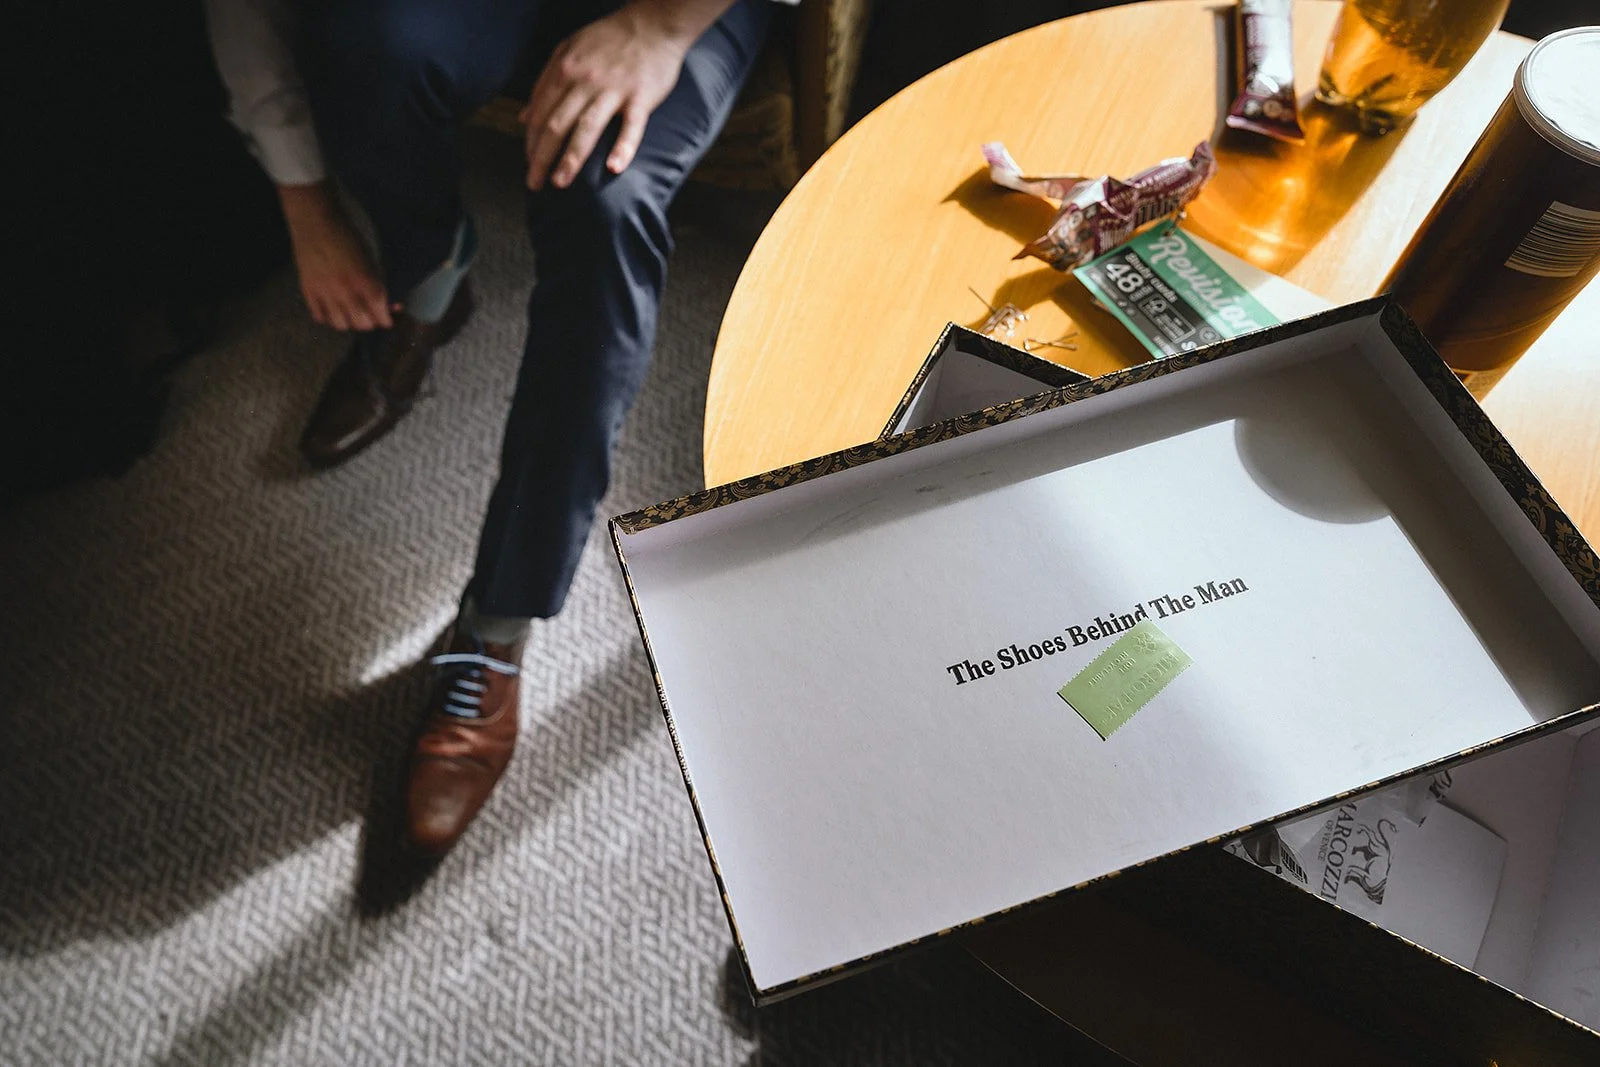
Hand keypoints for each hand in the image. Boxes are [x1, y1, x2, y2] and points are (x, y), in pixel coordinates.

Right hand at [277, 183, 393, 331]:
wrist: (315, 221)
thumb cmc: (348, 235)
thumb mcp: (370, 258)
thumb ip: (377, 282)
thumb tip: (388, 303)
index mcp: (364, 280)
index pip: (379, 313)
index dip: (387, 319)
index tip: (389, 318)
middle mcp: (345, 291)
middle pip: (361, 324)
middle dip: (370, 321)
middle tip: (372, 314)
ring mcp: (324, 293)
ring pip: (340, 324)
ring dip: (349, 322)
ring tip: (352, 314)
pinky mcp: (308, 291)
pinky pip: (319, 316)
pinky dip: (328, 317)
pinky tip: (333, 309)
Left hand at [520, 3, 701, 191]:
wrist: (652, 24)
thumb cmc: (609, 39)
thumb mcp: (568, 51)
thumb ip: (545, 83)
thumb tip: (524, 117)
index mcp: (565, 70)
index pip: (540, 113)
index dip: (531, 142)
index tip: (528, 164)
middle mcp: (585, 81)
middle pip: (557, 125)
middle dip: (542, 158)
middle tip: (535, 184)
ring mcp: (614, 89)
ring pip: (587, 128)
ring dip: (571, 159)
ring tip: (560, 183)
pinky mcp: (641, 97)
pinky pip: (631, 126)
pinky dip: (623, 147)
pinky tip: (614, 168)